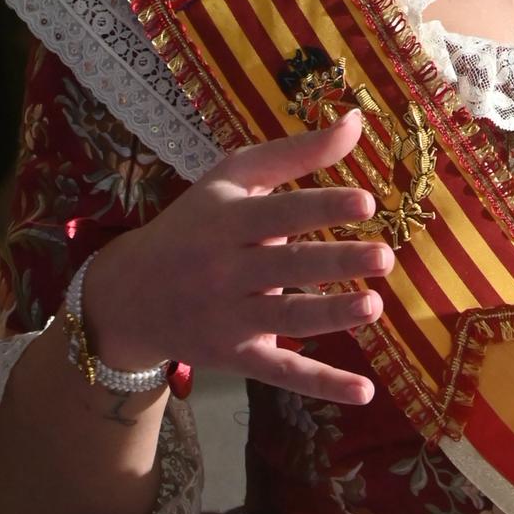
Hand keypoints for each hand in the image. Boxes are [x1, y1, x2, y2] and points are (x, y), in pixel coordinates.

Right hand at [87, 110, 390, 403]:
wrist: (128, 294)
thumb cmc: (195, 222)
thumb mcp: (234, 177)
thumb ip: (296, 152)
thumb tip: (356, 121)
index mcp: (228, 220)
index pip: (280, 212)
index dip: (322, 207)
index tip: (367, 202)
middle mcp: (227, 270)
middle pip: (287, 267)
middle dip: (336, 264)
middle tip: (385, 257)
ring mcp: (230, 318)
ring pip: (287, 321)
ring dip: (331, 317)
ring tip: (374, 307)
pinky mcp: (236, 357)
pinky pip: (281, 373)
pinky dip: (321, 384)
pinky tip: (364, 392)